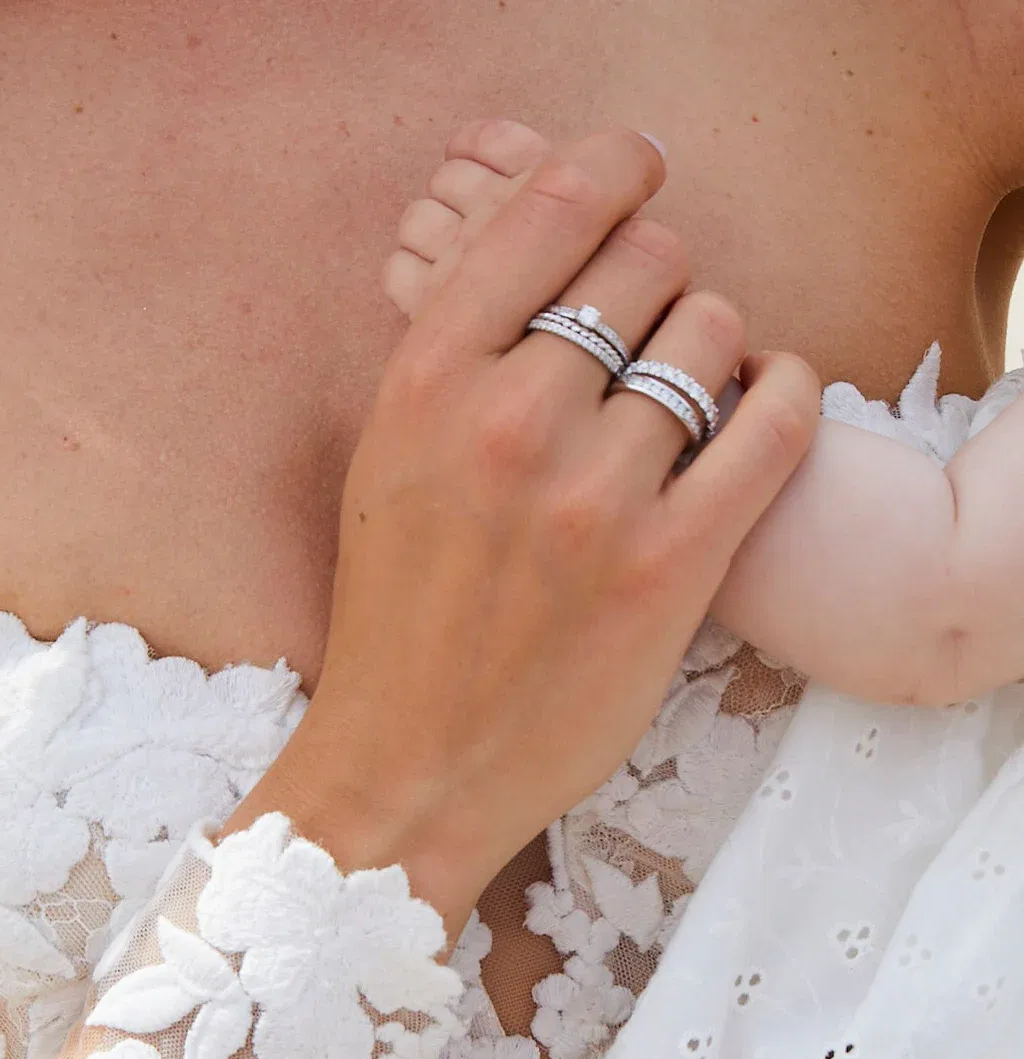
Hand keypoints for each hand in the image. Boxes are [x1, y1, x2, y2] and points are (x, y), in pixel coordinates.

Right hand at [234, 129, 818, 931]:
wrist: (407, 771)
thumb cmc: (395, 622)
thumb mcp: (386, 463)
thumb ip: (456, 356)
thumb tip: (547, 254)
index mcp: (425, 382)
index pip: (554, 208)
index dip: (615, 174)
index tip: (635, 185)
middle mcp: (508, 423)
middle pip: (646, 260)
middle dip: (659, 281)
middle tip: (649, 335)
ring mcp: (593, 497)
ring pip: (713, 333)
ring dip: (715, 349)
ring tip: (691, 400)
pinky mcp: (670, 567)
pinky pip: (775, 422)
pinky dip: (786, 394)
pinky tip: (764, 406)